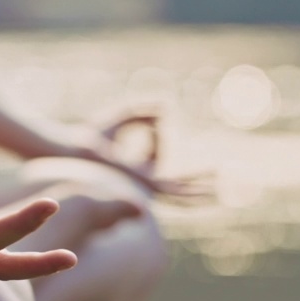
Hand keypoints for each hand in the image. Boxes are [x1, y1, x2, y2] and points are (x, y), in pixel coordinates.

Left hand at [57, 113, 213, 200]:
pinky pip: (175, 187)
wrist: (77, 151)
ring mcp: (146, 185)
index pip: (157, 153)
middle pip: (176, 184)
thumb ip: (142, 112)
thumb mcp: (122, 119)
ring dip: (202, 188)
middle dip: (197, 182)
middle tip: (218, 179)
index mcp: (133, 169)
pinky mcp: (148, 185)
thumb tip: (165, 108)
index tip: (151, 115)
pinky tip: (211, 181)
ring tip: (222, 183)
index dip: (154, 131)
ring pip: (181, 192)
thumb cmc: (90, 137)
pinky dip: (194, 184)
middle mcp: (141, 180)